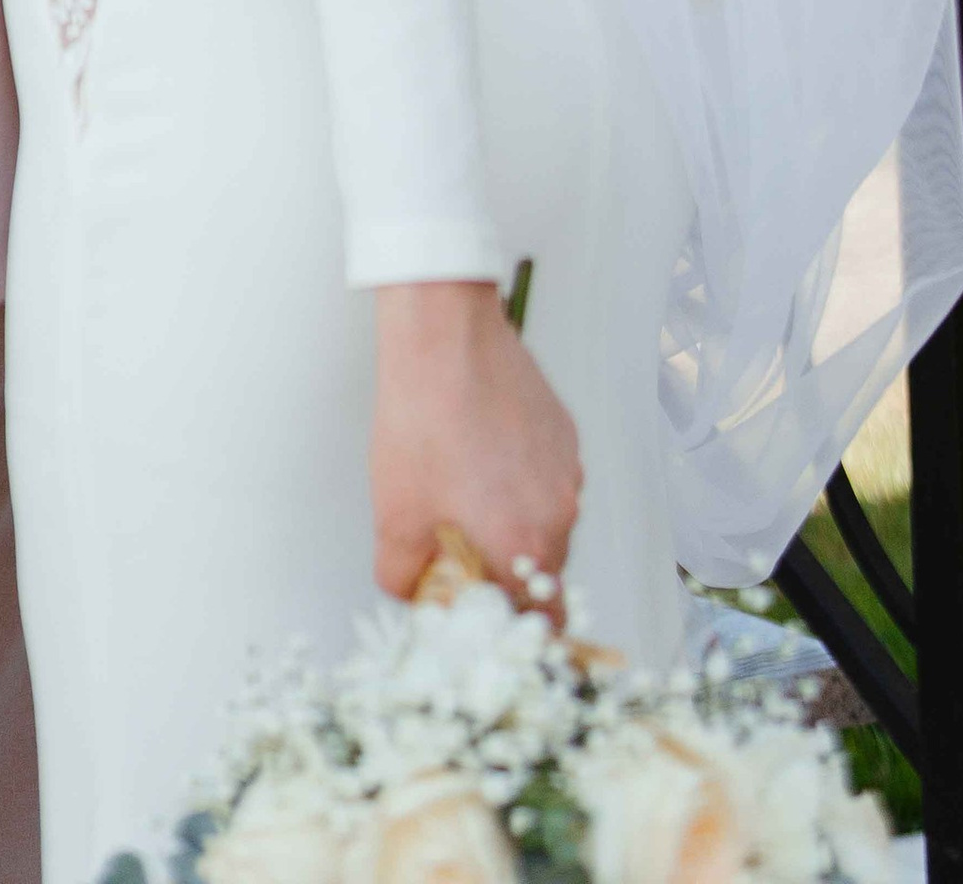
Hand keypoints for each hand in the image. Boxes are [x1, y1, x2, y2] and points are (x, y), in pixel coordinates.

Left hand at [371, 281, 581, 601]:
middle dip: (505, 569)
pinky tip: (476, 452)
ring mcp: (567, 467)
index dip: (515, 624)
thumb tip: (414, 592)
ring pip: (546, 520)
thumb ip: (405, 579)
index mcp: (526, 547)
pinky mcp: (562, 431)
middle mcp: (561, 511)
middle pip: (543, 571)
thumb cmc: (424, 420)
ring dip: (512, 520)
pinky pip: (547, 476)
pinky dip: (519, 479)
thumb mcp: (395, 520)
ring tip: (461, 487)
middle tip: (458, 544)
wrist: (443, 338)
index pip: (547, 621)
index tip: (488, 611)